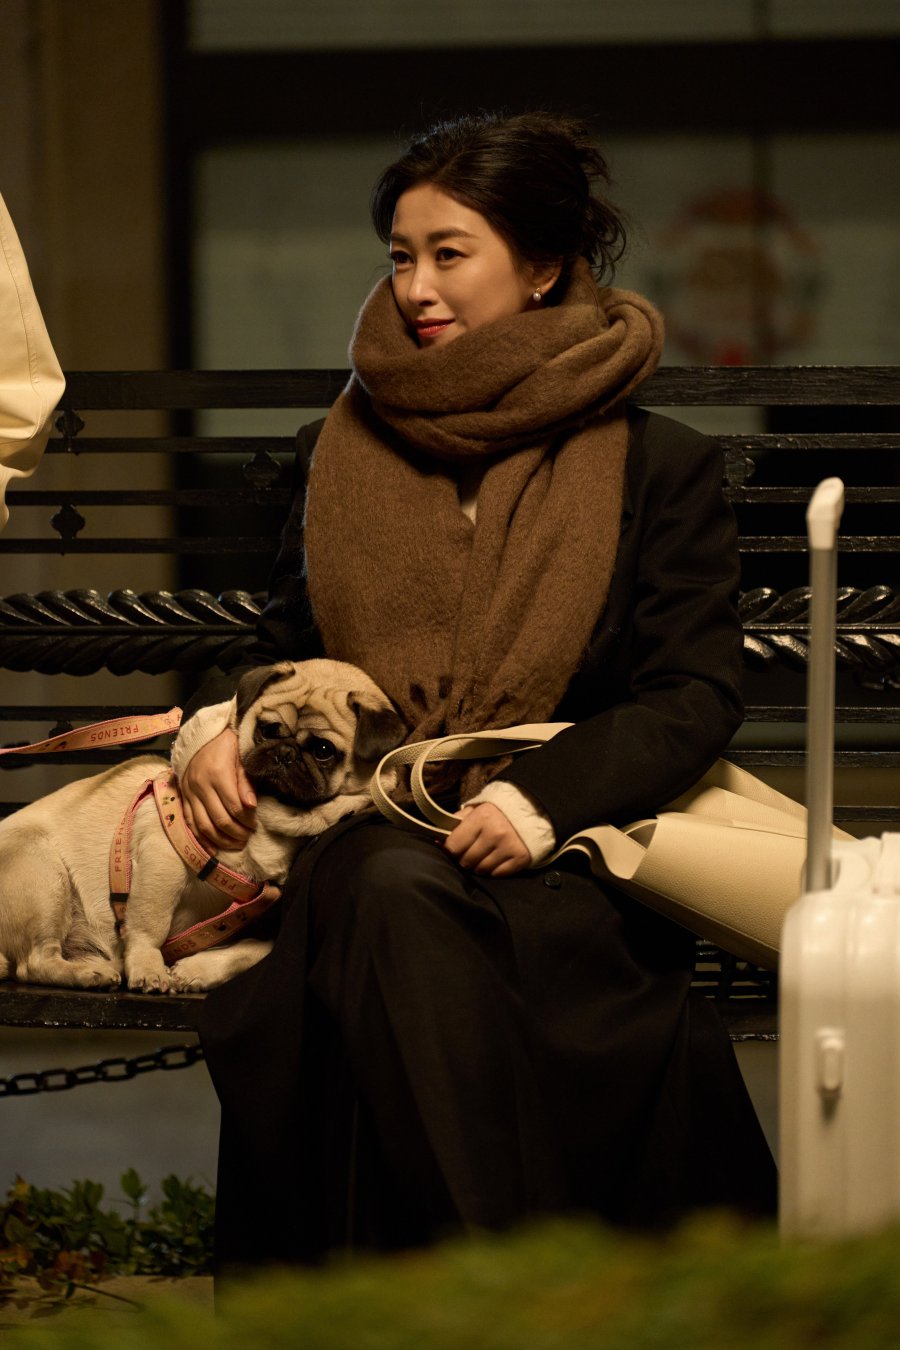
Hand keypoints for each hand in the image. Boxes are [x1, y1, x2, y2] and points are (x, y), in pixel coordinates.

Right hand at [179, 727, 256, 852]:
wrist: (201, 733)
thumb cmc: (226, 744)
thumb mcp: (241, 757)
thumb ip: (246, 782)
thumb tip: (251, 806)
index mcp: (218, 774)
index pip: (234, 807)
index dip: (247, 820)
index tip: (255, 825)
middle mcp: (201, 785)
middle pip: (219, 820)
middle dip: (236, 833)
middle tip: (248, 837)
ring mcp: (189, 792)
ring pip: (203, 826)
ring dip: (220, 840)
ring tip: (235, 844)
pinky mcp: (183, 796)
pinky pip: (189, 823)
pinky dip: (200, 838)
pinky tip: (212, 848)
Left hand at [442, 802, 530, 876]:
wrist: (530, 810)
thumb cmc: (496, 811)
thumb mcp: (475, 809)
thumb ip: (456, 823)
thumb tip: (437, 841)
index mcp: (481, 817)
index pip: (454, 846)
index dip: (450, 850)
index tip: (453, 849)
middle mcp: (495, 833)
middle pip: (466, 861)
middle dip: (464, 858)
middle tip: (470, 851)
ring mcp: (509, 846)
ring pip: (481, 870)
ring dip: (478, 865)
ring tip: (483, 854)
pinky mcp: (521, 858)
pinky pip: (497, 874)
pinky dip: (494, 869)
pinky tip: (496, 858)